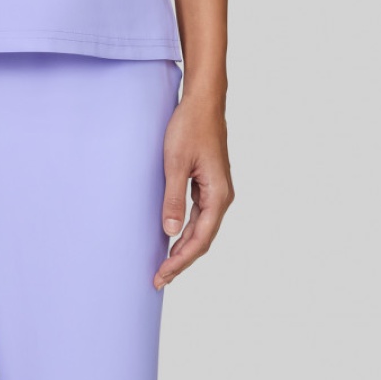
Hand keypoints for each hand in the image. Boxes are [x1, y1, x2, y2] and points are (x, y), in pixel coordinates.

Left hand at [153, 89, 234, 289]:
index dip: (180, 261)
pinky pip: (199, 214)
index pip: (199, 239)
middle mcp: (222, 196)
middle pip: (203, 238)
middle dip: (181, 260)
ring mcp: (216, 190)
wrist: (202, 102)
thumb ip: (173, 198)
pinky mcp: (208, 182)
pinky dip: (187, 229)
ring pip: (202, 228)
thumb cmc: (190, 127)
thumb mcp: (176, 163)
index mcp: (218, 195)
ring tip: (165, 264)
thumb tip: (169, 232)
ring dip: (184, 247)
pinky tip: (173, 235)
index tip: (161, 275)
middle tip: (158, 278)